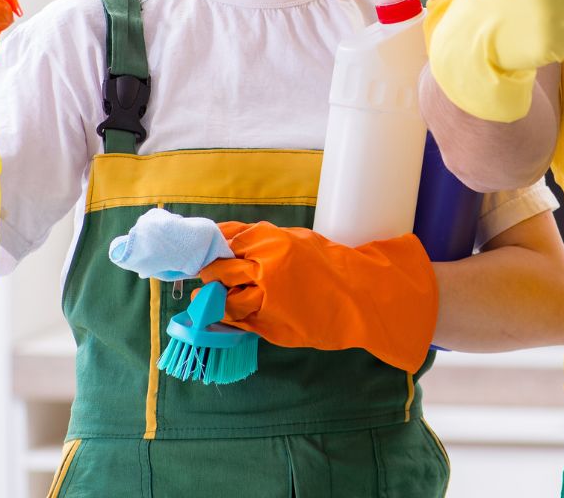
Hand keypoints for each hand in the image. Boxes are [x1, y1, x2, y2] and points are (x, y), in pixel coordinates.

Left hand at [200, 222, 438, 372]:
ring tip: (211, 299)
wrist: (361, 296)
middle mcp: (264, 266)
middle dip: (209, 273)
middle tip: (204, 276)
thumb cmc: (331, 266)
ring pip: (223, 298)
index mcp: (271, 240)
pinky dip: (228, 318)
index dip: (211, 247)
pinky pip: (237, 321)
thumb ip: (263, 243)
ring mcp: (265, 297)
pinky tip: (225, 315)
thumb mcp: (297, 241)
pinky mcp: (269, 324)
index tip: (203, 251)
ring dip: (215, 299)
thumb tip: (230, 244)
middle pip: (219, 269)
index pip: (226, 239)